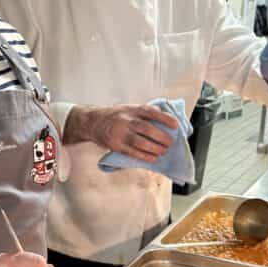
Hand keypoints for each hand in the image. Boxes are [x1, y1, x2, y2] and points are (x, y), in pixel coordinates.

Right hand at [64, 104, 178, 162]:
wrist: (92, 122)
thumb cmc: (114, 116)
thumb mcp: (128, 108)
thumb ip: (143, 113)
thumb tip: (164, 119)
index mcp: (132, 109)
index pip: (151, 112)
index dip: (165, 119)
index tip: (176, 125)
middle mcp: (126, 120)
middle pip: (147, 129)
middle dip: (161, 137)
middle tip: (170, 142)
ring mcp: (120, 133)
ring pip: (140, 142)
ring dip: (154, 148)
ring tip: (163, 151)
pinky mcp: (115, 145)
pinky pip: (132, 152)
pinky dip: (144, 156)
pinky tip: (152, 158)